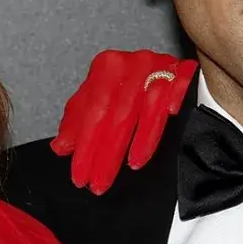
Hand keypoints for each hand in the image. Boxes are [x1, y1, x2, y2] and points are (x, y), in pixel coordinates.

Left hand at [51, 49, 196, 193]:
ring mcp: (157, 68)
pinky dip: (170, 111)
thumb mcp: (97, 96)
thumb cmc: (127, 79)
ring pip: (148, 109)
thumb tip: (61, 147)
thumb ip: (78, 120)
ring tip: (131, 166)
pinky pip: (176, 94)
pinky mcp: (181, 72)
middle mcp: (131, 64)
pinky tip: (166, 126)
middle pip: (117, 116)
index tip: (80, 174)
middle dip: (106, 154)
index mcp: (106, 67)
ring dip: (140, 142)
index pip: (92, 113)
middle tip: (100, 182)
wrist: (164, 61)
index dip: (85, 147)